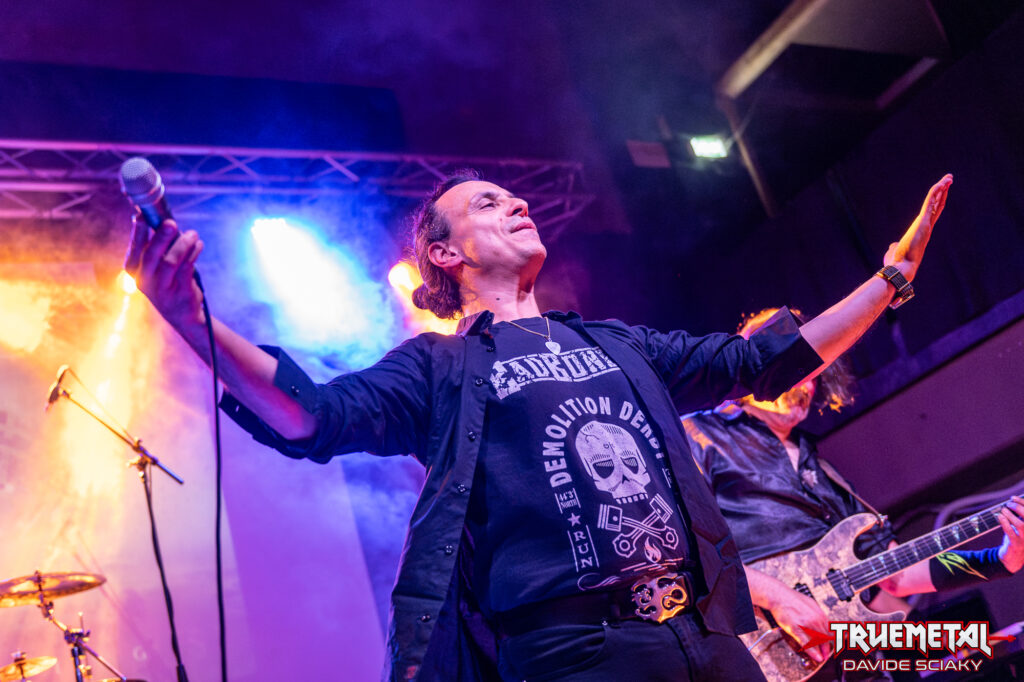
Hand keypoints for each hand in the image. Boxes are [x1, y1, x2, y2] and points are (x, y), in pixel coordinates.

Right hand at [123, 213, 204, 328]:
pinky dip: (193, 254)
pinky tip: (198, 245)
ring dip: (183, 244)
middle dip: (161, 237)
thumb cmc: (169, 282)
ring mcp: (161, 288)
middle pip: (151, 255)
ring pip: (170, 262)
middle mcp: (144, 279)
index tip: (144, 213)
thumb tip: (164, 219)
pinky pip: (186, 269)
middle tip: (171, 223)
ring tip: (193, 235)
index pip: (135, 246)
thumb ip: (158, 245)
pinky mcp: (179, 292)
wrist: (182, 315)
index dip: (139, 230)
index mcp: (134, 268)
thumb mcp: (157, 265)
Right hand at [767, 587, 831, 663]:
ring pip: (818, 642)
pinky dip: (813, 652)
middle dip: (827, 648)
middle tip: (827, 654)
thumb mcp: (811, 604)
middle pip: (826, 638)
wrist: (778, 596)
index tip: (834, 645)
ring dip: (822, 651)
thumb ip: (818, 614)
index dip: (833, 640)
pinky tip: (817, 657)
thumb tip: (823, 621)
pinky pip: (806, 643)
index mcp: (820, 614)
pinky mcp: (796, 629)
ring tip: (822, 657)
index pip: (831, 631)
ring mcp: (806, 625)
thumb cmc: (792, 598)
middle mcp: (816, 620)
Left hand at [883, 174, 951, 281]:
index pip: (932, 213)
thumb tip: (893, 246)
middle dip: (943, 192)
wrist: (901, 268)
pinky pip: (930, 203)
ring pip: (936, 202)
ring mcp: (926, 224)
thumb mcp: (896, 250)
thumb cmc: (898, 263)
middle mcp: (927, 227)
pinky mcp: (922, 222)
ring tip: (949, 178)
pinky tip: (941, 184)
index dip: (938, 202)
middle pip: (938, 205)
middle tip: (949, 180)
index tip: (942, 192)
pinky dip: (936, 193)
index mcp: (922, 231)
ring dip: (942, 189)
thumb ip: (896, 245)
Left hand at [997, 496, 1023, 572]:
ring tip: (1003, 510)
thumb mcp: (1020, 528)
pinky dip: (1005, 523)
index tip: (1013, 497)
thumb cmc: (1017, 539)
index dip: (1023, 503)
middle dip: (1018, 507)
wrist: (1013, 559)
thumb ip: (1019, 517)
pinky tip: (1000, 517)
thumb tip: (1013, 502)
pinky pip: (1011, 532)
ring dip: (1010, 515)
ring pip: (1020, 525)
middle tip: (1008, 504)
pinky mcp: (1016, 544)